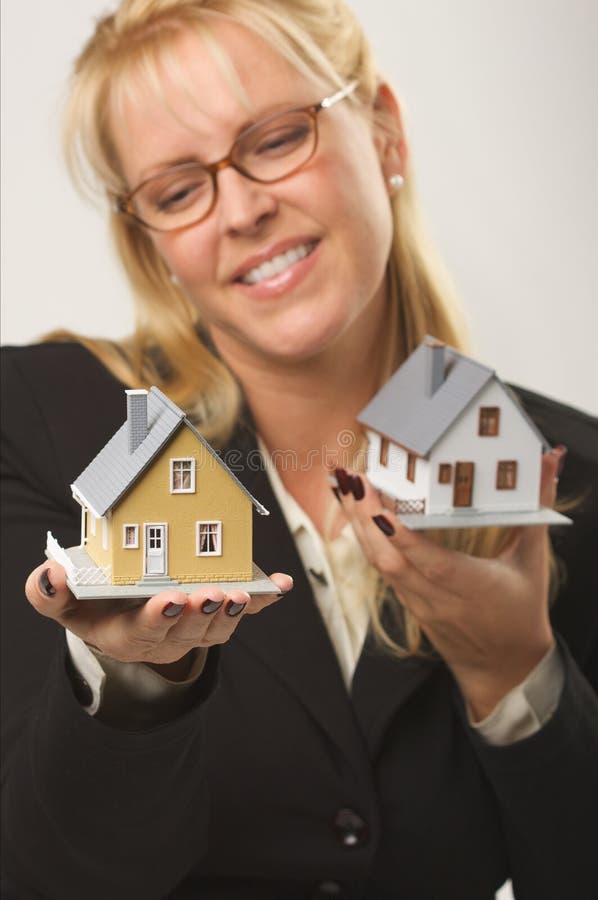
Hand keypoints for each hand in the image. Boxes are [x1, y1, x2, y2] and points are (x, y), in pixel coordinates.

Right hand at [25, 566, 292, 669]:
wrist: (121, 622)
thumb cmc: (93, 608)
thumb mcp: (64, 604)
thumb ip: (50, 595)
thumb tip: (52, 576)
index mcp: (126, 633)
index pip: (142, 629)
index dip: (157, 617)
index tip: (168, 599)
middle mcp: (165, 637)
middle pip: (186, 630)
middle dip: (200, 613)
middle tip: (211, 596)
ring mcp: (193, 630)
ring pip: (216, 628)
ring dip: (231, 613)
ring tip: (241, 594)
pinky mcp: (216, 618)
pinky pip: (243, 613)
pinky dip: (264, 601)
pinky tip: (281, 585)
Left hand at [334, 450, 564, 718]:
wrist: (503, 668)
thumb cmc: (521, 612)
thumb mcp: (534, 561)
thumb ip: (536, 508)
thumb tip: (550, 461)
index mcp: (472, 587)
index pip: (430, 563)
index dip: (403, 538)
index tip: (380, 510)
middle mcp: (438, 597)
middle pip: (391, 559)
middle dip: (365, 518)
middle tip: (351, 479)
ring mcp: (418, 602)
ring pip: (379, 563)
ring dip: (357, 523)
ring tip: (342, 485)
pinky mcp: (407, 602)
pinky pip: (381, 568)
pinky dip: (365, 538)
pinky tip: (354, 511)